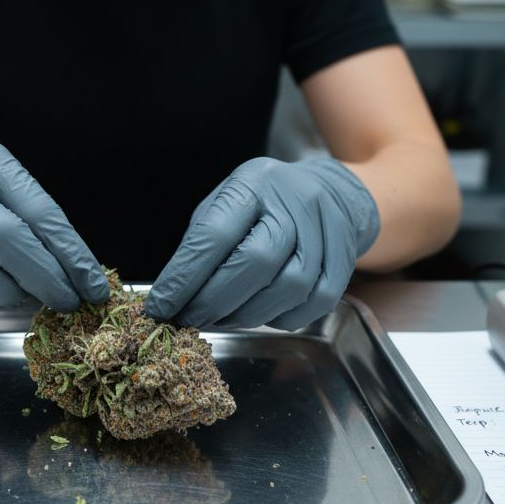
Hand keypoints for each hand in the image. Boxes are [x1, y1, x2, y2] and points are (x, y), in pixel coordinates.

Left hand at [144, 157, 378, 329]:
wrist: (330, 192)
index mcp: (254, 184)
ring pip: (288, 288)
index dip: (184, 277)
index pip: (215, 234)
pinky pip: (314, 303)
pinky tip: (261, 315)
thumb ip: (201, 242)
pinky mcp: (345, 260)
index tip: (160, 307)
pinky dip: (281, 319)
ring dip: (247, 316)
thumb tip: (171, 294)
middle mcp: (294, 203)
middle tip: (189, 319)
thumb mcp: (226, 202)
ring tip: (221, 319)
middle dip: (214, 301)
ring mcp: (325, 231)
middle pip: (256, 262)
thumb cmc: (264, 202)